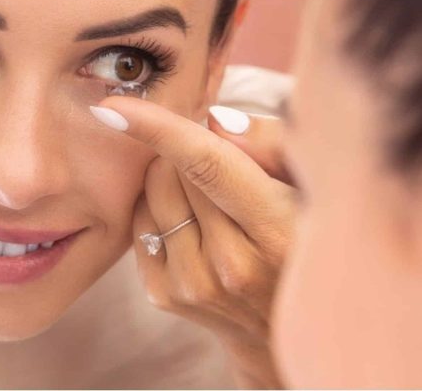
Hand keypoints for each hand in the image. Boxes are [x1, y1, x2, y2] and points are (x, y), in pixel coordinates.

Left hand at [89, 100, 295, 388]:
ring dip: (170, 176)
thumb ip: (272, 144)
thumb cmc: (309, 238)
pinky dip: (156, 206)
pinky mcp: (165, 295)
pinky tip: (190, 219)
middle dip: (186, 147)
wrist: (291, 323)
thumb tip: (213, 121)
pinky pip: (138, 222)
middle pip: (173, 171)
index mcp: (276, 230)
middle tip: (219, 160)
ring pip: (151, 194)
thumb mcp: (315, 184)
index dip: (158, 128)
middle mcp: (231, 265)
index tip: (113, 106)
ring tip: (209, 194)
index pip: (206, 164)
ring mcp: (194, 285)